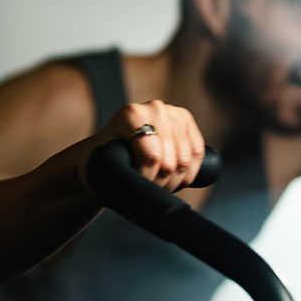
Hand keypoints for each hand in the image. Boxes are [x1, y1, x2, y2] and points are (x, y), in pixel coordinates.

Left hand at [84, 101, 205, 192]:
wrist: (110, 148)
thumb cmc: (103, 161)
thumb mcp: (103, 166)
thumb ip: (116, 175)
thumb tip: (135, 192)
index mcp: (130, 114)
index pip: (152, 155)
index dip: (147, 178)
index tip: (138, 184)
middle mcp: (154, 107)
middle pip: (170, 160)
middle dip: (161, 182)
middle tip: (149, 187)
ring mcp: (172, 112)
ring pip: (185, 159)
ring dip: (175, 180)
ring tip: (160, 185)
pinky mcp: (186, 120)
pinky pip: (198, 152)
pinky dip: (190, 171)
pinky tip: (178, 178)